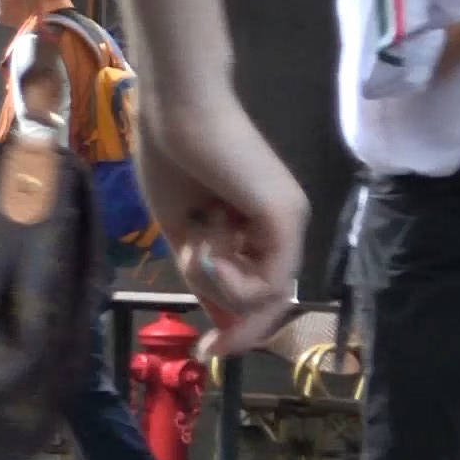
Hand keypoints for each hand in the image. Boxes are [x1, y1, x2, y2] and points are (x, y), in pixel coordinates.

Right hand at [134, 88, 308, 362]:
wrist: (175, 107)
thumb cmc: (170, 156)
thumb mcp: (183, 232)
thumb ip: (205, 275)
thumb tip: (218, 322)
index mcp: (262, 225)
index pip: (263, 292)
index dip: (239, 329)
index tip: (205, 352)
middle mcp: (285, 225)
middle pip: (268, 302)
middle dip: (235, 327)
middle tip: (207, 347)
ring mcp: (289, 220)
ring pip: (265, 296)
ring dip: (219, 285)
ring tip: (195, 243)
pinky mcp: (284, 216)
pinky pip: (266, 282)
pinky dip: (230, 279)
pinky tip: (206, 245)